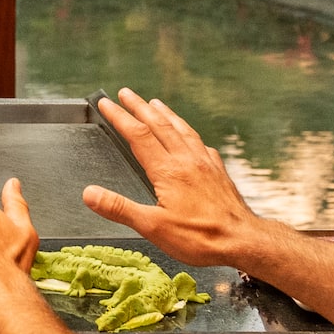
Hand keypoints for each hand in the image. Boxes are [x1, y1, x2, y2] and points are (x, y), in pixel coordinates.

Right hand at [83, 89, 266, 266]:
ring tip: (156, 102)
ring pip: (182, 129)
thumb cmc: (201, 238)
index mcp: (167, 170)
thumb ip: (119, 208)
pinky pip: (201, 144)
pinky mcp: (219, 172)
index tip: (106, 102)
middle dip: (139, 105)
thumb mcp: (153, 228)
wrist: (244, 241)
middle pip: (159, 124)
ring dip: (165, 113)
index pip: (138, 134)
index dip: (120, 116)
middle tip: (126, 92)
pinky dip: (190, 134)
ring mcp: (205, 163)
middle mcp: (186, 159)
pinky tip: (191, 137)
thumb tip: (89, 193)